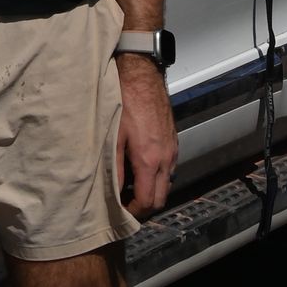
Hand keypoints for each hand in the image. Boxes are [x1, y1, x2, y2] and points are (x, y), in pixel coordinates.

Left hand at [114, 54, 177, 213]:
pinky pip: (168, 167)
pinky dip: (156, 175)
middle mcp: (166, 158)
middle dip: (145, 205)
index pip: (148, 201)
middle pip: (161, 197)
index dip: (135, 212)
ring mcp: (172, 149)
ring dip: (151, 189)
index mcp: (150, 160)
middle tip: (125, 203)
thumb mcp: (113, 135)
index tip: (122, 213)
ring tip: (129, 185)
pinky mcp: (173, 140)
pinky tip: (139, 166)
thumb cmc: (125, 100)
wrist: (142, 73)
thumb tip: (112, 192)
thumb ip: (114, 167)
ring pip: (166, 183)